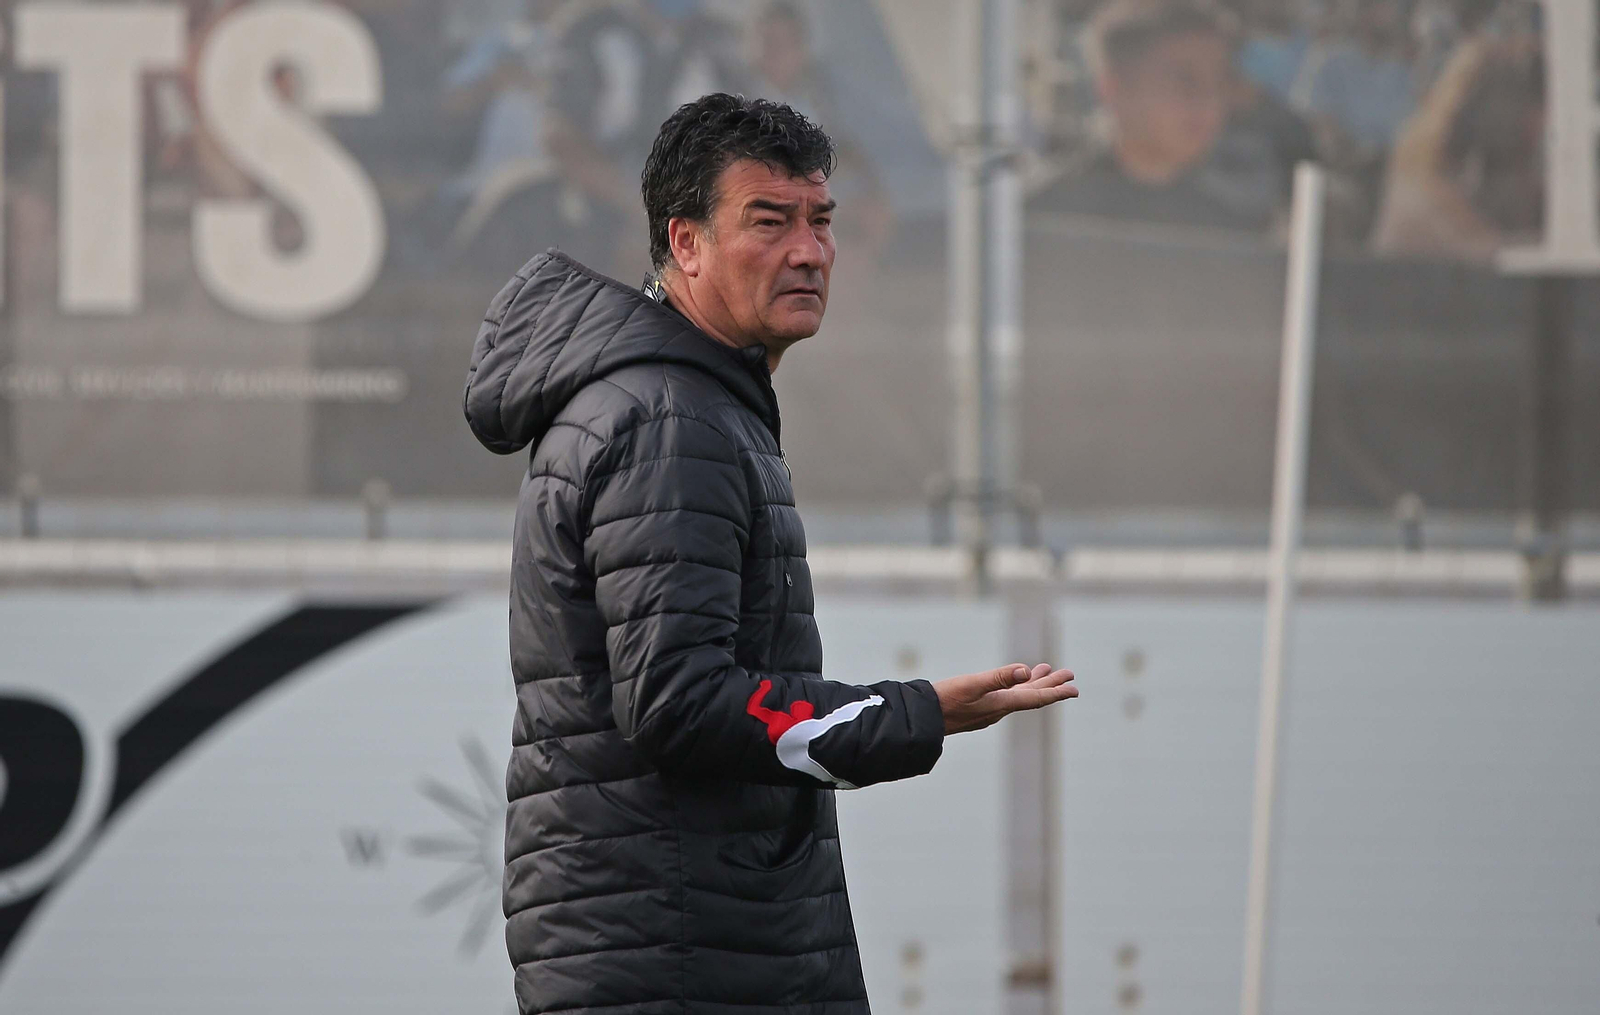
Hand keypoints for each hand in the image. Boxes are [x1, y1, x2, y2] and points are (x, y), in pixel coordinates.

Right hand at [933, 663, 1076, 734]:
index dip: (1056, 692)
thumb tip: (1025, 670)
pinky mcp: (976, 709)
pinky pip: (1005, 697)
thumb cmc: (944, 700)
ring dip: (1033, 683)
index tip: (1074, 688)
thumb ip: (998, 678)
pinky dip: (1016, 687)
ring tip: (1045, 670)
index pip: (1035, 698)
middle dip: (1050, 684)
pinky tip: (1013, 684)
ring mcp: (987, 710)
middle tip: (1069, 675)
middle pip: (1030, 696)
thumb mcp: (972, 685)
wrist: (920, 719)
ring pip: (1018, 695)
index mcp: (1001, 704)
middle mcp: (998, 709)